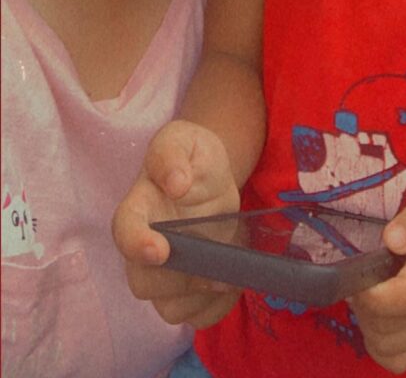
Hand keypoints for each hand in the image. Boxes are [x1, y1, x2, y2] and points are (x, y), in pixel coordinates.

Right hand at [112, 121, 240, 328]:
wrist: (212, 178)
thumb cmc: (193, 156)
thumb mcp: (185, 139)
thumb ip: (173, 154)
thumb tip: (175, 182)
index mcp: (140, 206)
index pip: (124, 230)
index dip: (136, 244)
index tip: (159, 250)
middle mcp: (144, 245)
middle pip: (142, 281)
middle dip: (176, 280)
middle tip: (214, 267)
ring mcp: (163, 272)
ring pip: (168, 306)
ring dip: (200, 297)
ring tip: (229, 273)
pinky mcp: (185, 289)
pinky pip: (194, 315)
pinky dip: (216, 307)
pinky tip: (232, 282)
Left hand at [350, 185, 405, 374]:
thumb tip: (391, 240)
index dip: (373, 293)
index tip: (357, 272)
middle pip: (389, 329)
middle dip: (362, 304)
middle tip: (359, 276)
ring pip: (386, 348)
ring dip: (366, 323)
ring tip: (368, 292)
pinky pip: (394, 359)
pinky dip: (377, 343)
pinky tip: (377, 313)